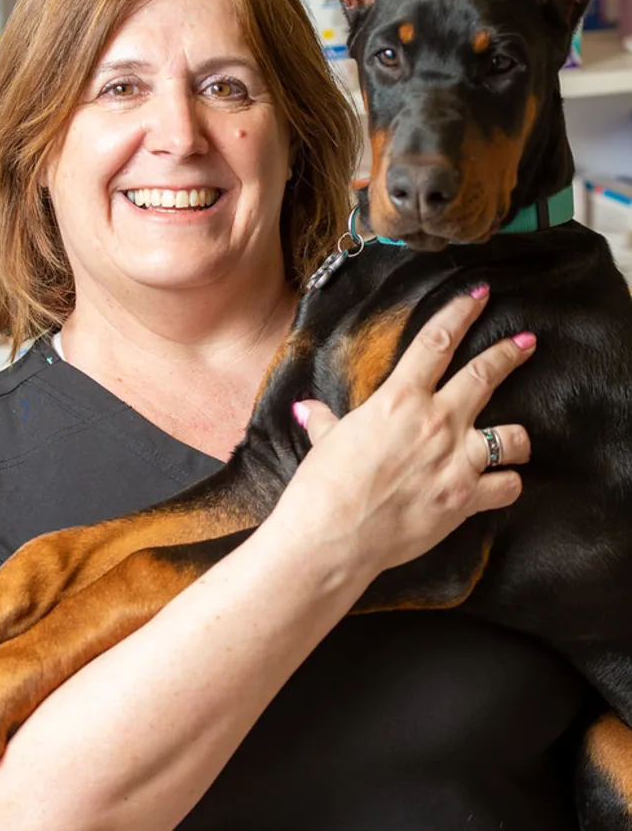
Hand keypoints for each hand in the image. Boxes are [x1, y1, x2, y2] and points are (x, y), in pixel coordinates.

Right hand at [279, 286, 530, 581]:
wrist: (334, 533)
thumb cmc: (325, 484)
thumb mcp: (326, 441)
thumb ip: (324, 420)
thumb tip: (305, 410)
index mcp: (400, 399)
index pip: (437, 342)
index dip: (460, 313)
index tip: (478, 297)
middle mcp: (436, 422)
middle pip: (484, 375)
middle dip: (508, 354)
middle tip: (525, 342)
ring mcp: (456, 460)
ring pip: (513, 435)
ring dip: (516, 436)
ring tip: (515, 438)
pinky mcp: (466, 498)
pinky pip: (508, 486)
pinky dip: (506, 484)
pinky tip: (501, 484)